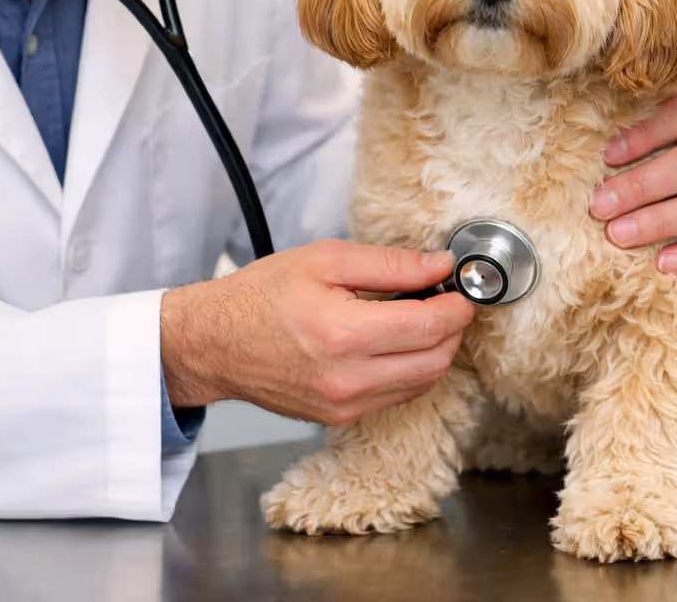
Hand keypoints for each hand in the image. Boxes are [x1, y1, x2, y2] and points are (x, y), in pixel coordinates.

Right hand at [159, 240, 475, 424]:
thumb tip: (440, 266)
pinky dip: (408, 369)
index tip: (462, 289)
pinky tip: (393, 342)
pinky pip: (395, 395)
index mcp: (344, 334)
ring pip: (421, 383)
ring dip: (434, 351)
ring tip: (420, 318)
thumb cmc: (261, 295)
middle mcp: (347, 379)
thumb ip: (391, 265)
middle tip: (446, 301)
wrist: (213, 343)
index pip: (430, 327)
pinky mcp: (339, 418)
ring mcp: (344, 406)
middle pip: (435, 361)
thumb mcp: (326, 259)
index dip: (457, 307)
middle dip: (452, 330)